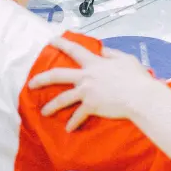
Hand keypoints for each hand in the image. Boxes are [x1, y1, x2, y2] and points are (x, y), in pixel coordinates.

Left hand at [28, 37, 162, 129]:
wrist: (140, 96)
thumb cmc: (137, 78)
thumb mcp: (126, 59)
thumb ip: (112, 54)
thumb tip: (103, 51)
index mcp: (95, 63)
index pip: (74, 49)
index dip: (61, 43)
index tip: (50, 40)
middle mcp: (87, 76)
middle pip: (58, 75)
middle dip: (41, 79)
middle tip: (31, 84)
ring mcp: (87, 91)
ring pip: (62, 99)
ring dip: (51, 106)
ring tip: (43, 112)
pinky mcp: (91, 106)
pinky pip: (78, 116)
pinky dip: (73, 123)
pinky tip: (68, 129)